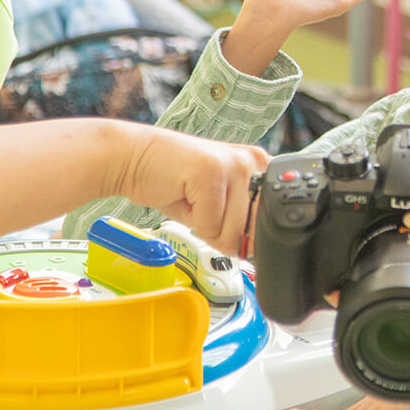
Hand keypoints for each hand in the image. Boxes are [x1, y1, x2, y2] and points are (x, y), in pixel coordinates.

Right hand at [116, 127, 269, 254]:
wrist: (136, 159)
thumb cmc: (178, 184)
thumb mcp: (222, 205)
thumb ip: (244, 223)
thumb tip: (255, 251)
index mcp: (262, 168)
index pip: (274, 221)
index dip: (249, 233)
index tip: (228, 220)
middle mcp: (254, 163)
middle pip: (253, 232)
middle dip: (224, 232)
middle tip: (204, 208)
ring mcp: (234, 165)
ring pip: (232, 233)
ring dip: (206, 227)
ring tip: (194, 201)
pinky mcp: (210, 172)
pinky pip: (209, 225)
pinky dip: (191, 222)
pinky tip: (183, 196)